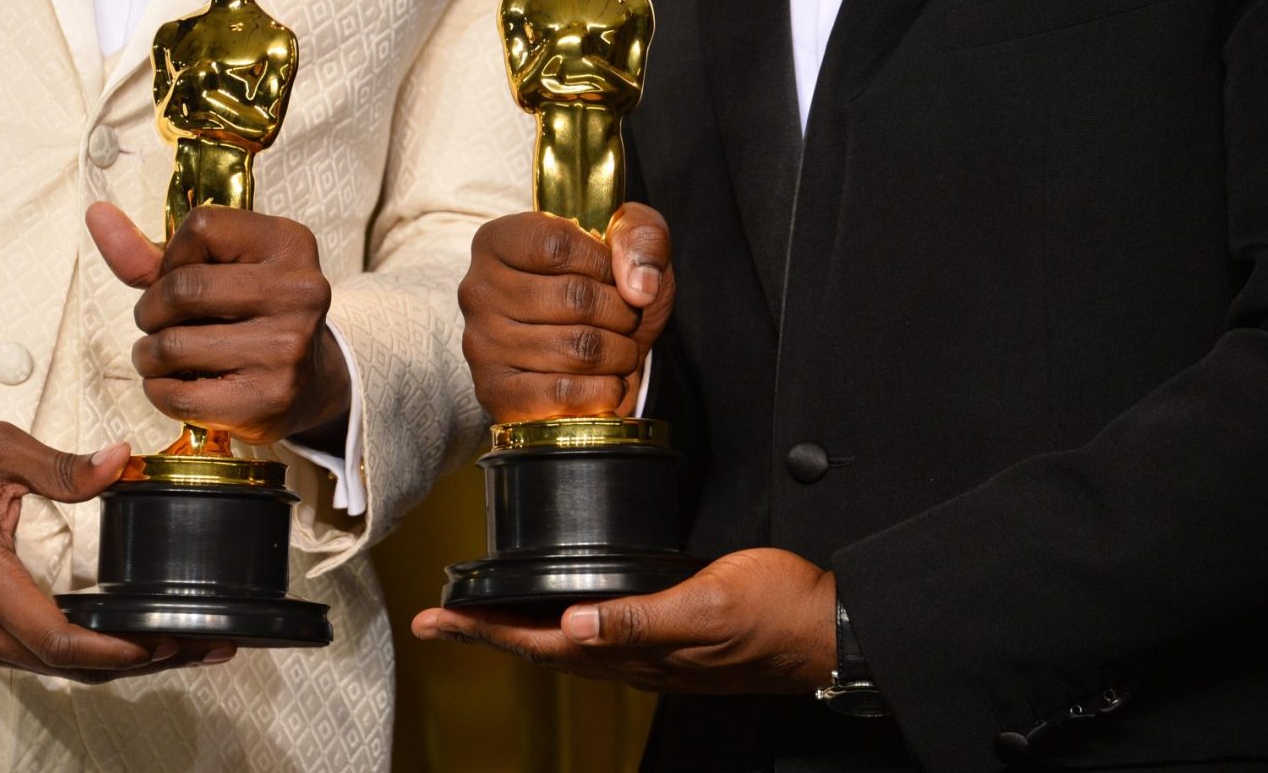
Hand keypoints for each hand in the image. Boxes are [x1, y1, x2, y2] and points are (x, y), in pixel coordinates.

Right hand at [0, 425, 235, 681]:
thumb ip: (62, 464)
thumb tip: (121, 461)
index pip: (56, 637)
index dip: (115, 649)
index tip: (165, 641)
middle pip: (66, 664)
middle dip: (136, 662)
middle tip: (201, 646)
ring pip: (56, 669)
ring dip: (119, 665)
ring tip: (183, 649)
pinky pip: (41, 658)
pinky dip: (91, 657)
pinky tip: (134, 644)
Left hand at [88, 202, 350, 447]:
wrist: (309, 381)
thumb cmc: (248, 315)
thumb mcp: (212, 271)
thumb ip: (151, 252)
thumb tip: (96, 215)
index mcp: (290, 243)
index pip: (201, 227)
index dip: (173, 256)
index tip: (184, 277)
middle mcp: (300, 291)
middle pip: (182, 289)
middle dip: (150, 311)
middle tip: (159, 324)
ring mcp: (288, 348)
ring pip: (172, 345)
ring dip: (148, 355)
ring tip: (165, 357)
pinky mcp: (269, 398)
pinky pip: (178, 395)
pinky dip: (158, 390)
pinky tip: (176, 383)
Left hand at [412, 549, 836, 694]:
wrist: (829, 630)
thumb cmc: (777, 614)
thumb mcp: (709, 607)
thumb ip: (643, 620)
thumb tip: (576, 625)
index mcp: (636, 652)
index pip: (541, 644)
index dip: (485, 631)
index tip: (438, 619)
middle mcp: (635, 659)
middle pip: (542, 647)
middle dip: (486, 631)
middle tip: (438, 618)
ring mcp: (652, 654)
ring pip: (566, 644)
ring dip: (519, 629)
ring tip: (480, 616)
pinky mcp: (670, 639)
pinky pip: (599, 635)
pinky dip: (563, 623)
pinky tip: (562, 613)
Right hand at [458, 203, 674, 419]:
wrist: (596, 352)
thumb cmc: (605, 288)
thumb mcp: (629, 242)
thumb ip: (642, 238)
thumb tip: (640, 286)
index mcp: (498, 241)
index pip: (558, 244)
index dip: (604, 264)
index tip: (616, 276)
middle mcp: (478, 290)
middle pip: (574, 297)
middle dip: (622, 313)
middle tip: (625, 319)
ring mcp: (482, 344)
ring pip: (578, 348)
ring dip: (619, 353)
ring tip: (618, 349)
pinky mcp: (495, 392)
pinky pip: (565, 392)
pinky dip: (603, 390)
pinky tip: (605, 382)